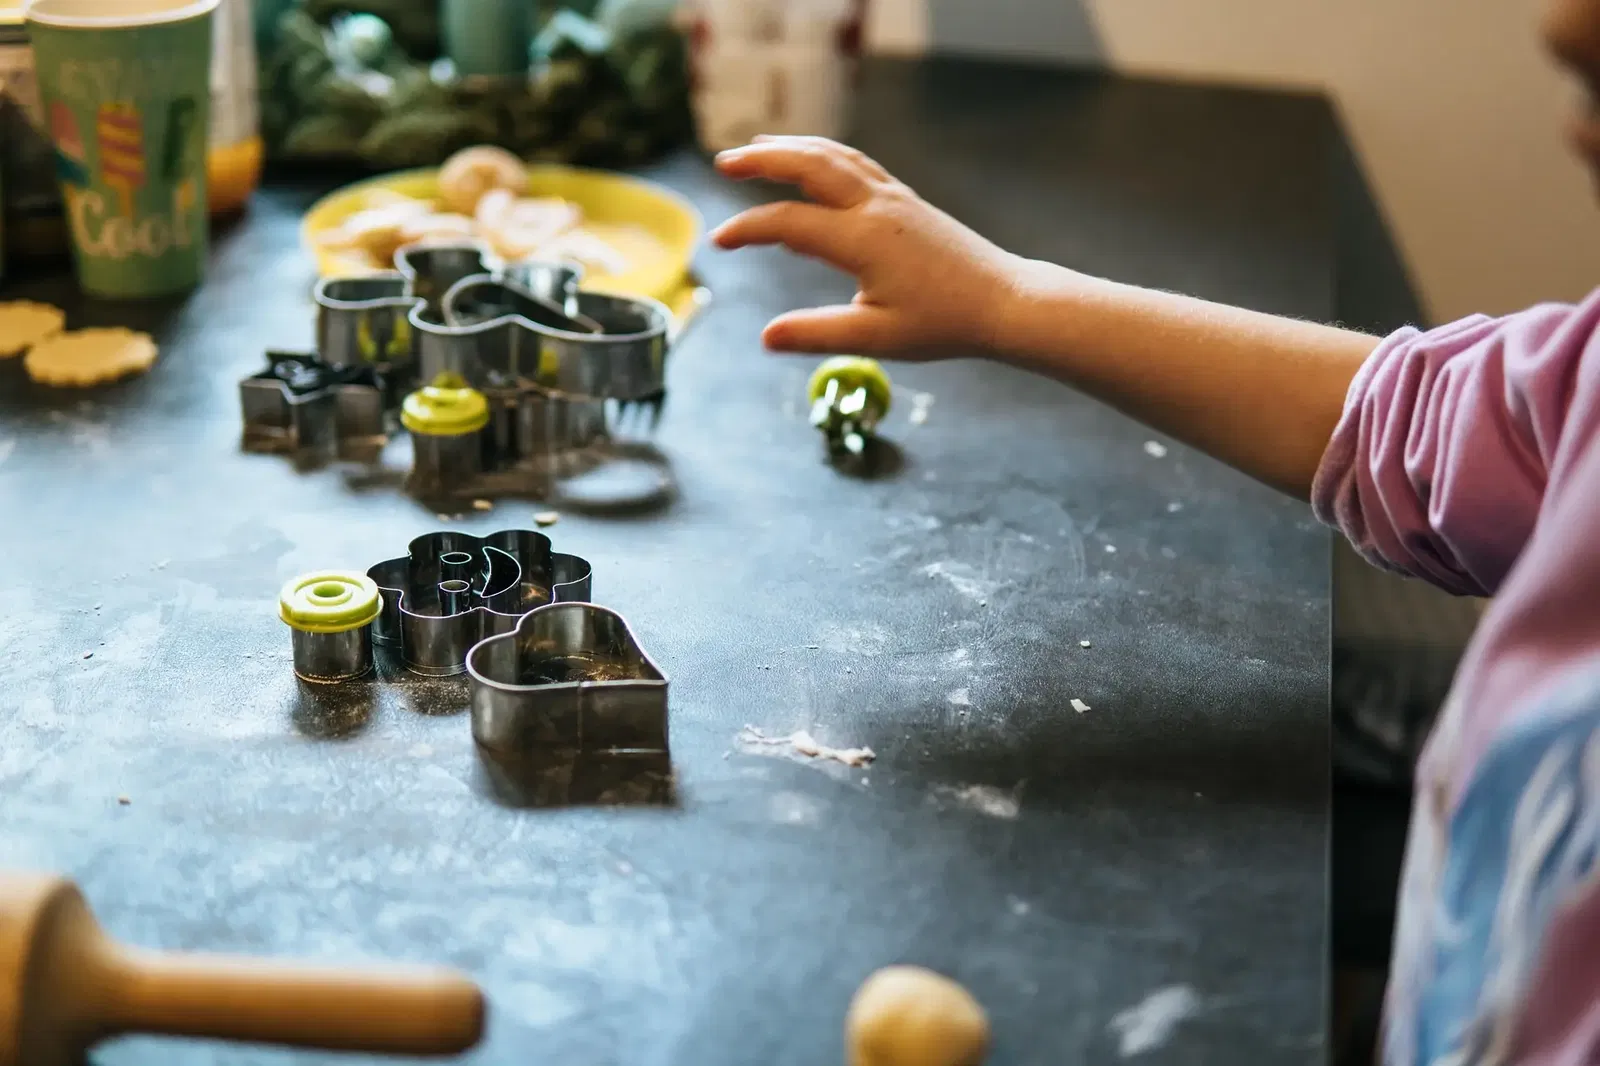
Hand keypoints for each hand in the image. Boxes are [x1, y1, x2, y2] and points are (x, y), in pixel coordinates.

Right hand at [709, 136, 1027, 358]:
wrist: (1003, 301)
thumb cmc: (943, 324)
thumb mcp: (876, 339)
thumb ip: (817, 334)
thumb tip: (765, 338)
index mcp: (863, 240)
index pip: (790, 223)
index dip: (748, 230)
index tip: (718, 242)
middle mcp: (876, 207)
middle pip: (810, 165)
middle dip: (763, 159)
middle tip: (724, 162)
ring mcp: (893, 198)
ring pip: (834, 156)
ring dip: (793, 147)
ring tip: (758, 147)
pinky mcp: (906, 199)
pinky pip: (856, 163)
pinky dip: (824, 153)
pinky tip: (812, 159)